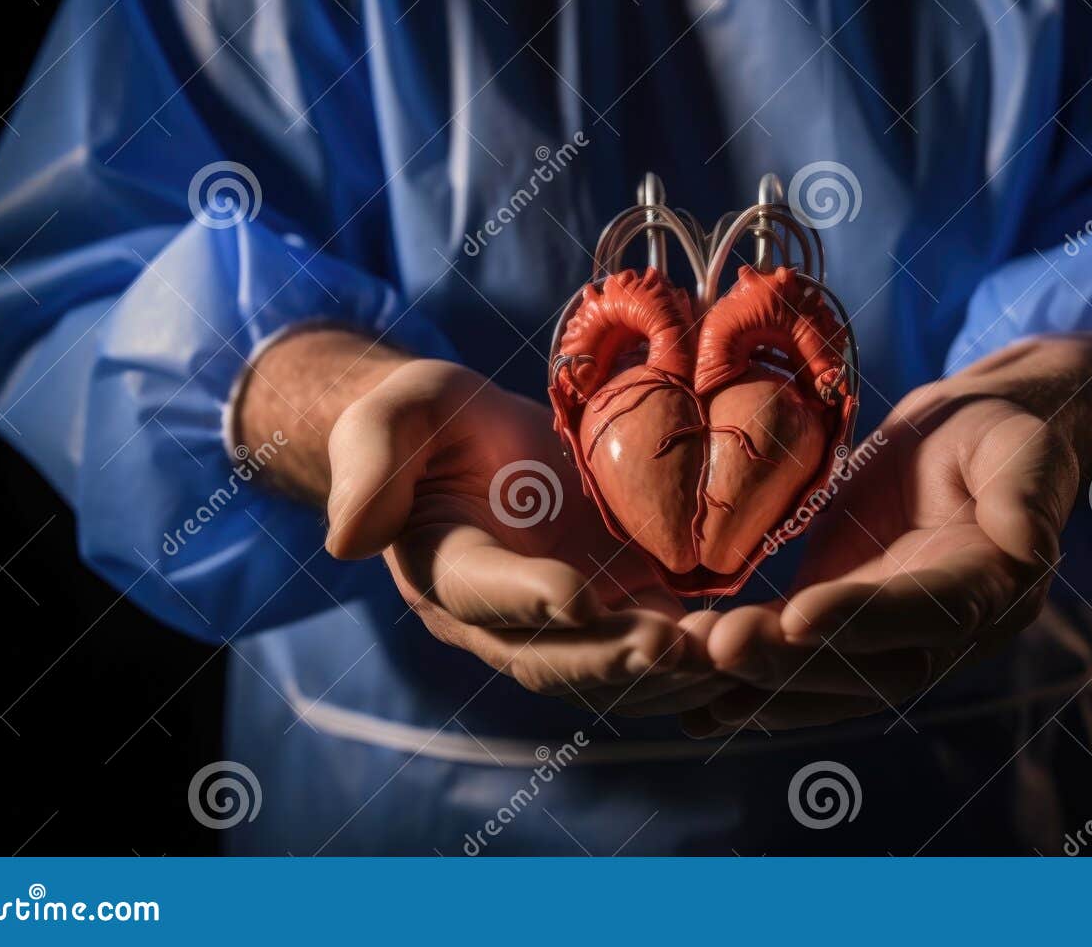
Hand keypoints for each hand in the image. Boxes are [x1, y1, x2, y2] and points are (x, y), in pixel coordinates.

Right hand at [237, 330, 732, 716]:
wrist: (472, 439)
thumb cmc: (426, 420)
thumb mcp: (393, 418)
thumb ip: (370, 465)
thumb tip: (343, 539)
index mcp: (445, 571)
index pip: (484, 595)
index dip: (527, 599)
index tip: (575, 595)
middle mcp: (503, 617)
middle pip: (555, 656)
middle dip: (613, 659)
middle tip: (669, 646)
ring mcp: (564, 620)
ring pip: (611, 668)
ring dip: (666, 672)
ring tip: (721, 657)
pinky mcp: (615, 602)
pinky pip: (654, 642)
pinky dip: (697, 652)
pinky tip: (748, 642)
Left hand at [688, 335, 1091, 735]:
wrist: (972, 440)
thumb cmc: (1002, 433)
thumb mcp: (1023, 450)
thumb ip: (1028, 495)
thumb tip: (1029, 544)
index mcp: (992, 591)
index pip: (927, 615)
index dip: (864, 620)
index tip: (799, 619)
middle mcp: (940, 635)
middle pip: (866, 665)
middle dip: (791, 663)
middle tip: (720, 649)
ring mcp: (887, 637)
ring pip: (825, 677)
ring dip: (759, 683)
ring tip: (692, 676)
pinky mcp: (843, 621)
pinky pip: (799, 660)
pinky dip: (751, 682)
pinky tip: (695, 695)